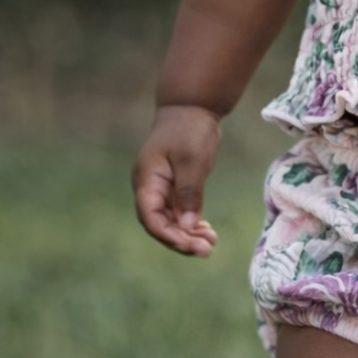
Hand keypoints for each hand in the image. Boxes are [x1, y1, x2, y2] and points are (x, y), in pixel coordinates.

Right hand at [131, 104, 221, 256]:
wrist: (192, 108)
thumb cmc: (189, 129)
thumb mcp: (191, 160)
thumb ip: (189, 192)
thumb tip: (187, 225)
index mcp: (146, 181)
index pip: (150, 218)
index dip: (169, 236)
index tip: (191, 245)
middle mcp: (150, 188)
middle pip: (159, 224)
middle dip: (181, 240)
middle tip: (206, 249)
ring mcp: (161, 189)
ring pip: (170, 221)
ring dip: (188, 234)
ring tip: (210, 243)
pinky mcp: (173, 187)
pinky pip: (178, 212)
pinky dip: (191, 223)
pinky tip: (206, 231)